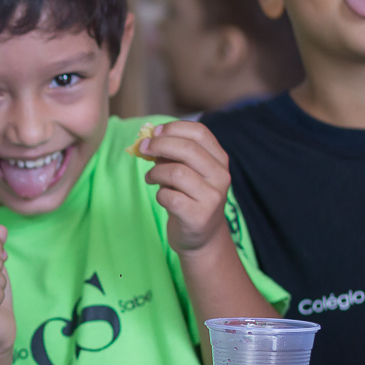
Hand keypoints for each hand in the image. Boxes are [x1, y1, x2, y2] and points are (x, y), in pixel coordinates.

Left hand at [140, 121, 231, 254]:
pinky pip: (170, 197)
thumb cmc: (189, 196)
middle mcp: (221, 176)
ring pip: (177, 173)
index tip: (154, 132)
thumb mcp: (187, 171)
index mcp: (219, 160)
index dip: (174, 128)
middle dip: (159, 145)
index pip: (200, 132)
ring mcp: (212, 198)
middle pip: (188, 149)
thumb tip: (148, 139)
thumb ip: (173, 154)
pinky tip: (161, 196)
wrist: (202, 236)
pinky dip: (159, 194)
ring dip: (156, 172)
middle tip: (143, 148)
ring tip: (150, 177)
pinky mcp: (199, 217)